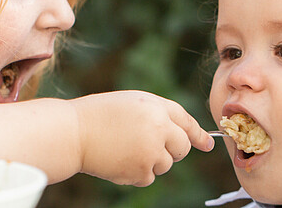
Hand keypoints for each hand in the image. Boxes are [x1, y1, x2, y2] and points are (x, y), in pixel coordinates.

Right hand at [72, 90, 212, 185]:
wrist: (73, 133)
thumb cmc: (100, 115)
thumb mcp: (133, 103)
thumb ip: (159, 115)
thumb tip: (186, 137)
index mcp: (157, 108)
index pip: (186, 122)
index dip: (198, 135)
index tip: (208, 144)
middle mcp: (159, 130)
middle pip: (182, 148)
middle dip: (173, 149)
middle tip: (150, 145)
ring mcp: (150, 152)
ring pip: (165, 165)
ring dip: (151, 161)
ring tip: (125, 149)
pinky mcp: (139, 171)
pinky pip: (149, 178)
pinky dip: (137, 173)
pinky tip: (119, 160)